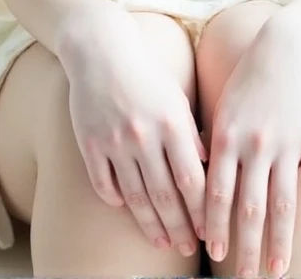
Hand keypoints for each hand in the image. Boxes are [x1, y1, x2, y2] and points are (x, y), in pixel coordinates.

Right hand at [55, 0, 207, 254]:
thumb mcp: (176, 99)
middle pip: (165, 195)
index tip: (211, 231)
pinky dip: (116, 201)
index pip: (192, 179)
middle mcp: (143, 135)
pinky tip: (128, 211)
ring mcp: (113, 142)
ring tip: (163, 241)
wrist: (100, 50)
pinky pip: (104, 184)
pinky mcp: (89, 143)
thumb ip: (190, 134)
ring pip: (135, 196)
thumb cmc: (146, 74)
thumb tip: (208, 170)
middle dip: (180, 227)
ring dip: (151, 224)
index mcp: (171, 122)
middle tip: (189, 248)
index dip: (202, 210)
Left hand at [203, 9, 300, 277]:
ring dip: (279, 243)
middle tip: (244, 278)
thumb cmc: (253, 74)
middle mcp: (255, 144)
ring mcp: (288, 143)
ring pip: (282, 204)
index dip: (215, 227)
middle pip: (249, 208)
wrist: (292, 42)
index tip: (213, 255)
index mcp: (227, 135)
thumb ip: (214, 141)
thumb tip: (201, 180)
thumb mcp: (225, 104)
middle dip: (245, 247)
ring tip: (277, 271)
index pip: (217, 193)